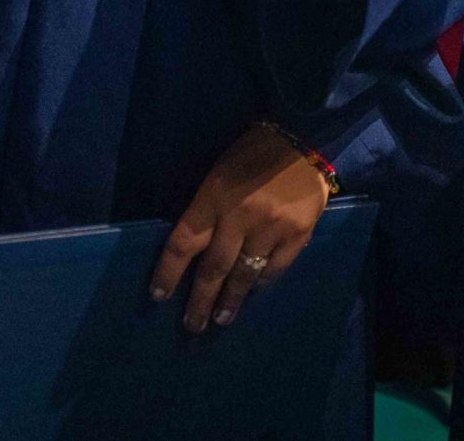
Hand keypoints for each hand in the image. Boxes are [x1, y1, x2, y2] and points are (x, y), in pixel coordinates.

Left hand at [147, 124, 330, 332]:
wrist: (304, 137)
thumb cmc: (253, 153)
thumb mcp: (218, 173)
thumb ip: (206, 210)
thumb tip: (193, 251)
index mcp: (215, 197)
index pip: (183, 243)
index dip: (168, 273)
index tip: (158, 296)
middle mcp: (241, 217)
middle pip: (214, 268)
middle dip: (200, 301)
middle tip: (192, 326)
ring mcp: (272, 227)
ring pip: (245, 274)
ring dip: (231, 300)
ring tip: (222, 318)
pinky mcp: (298, 233)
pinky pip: (275, 267)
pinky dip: (262, 280)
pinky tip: (254, 288)